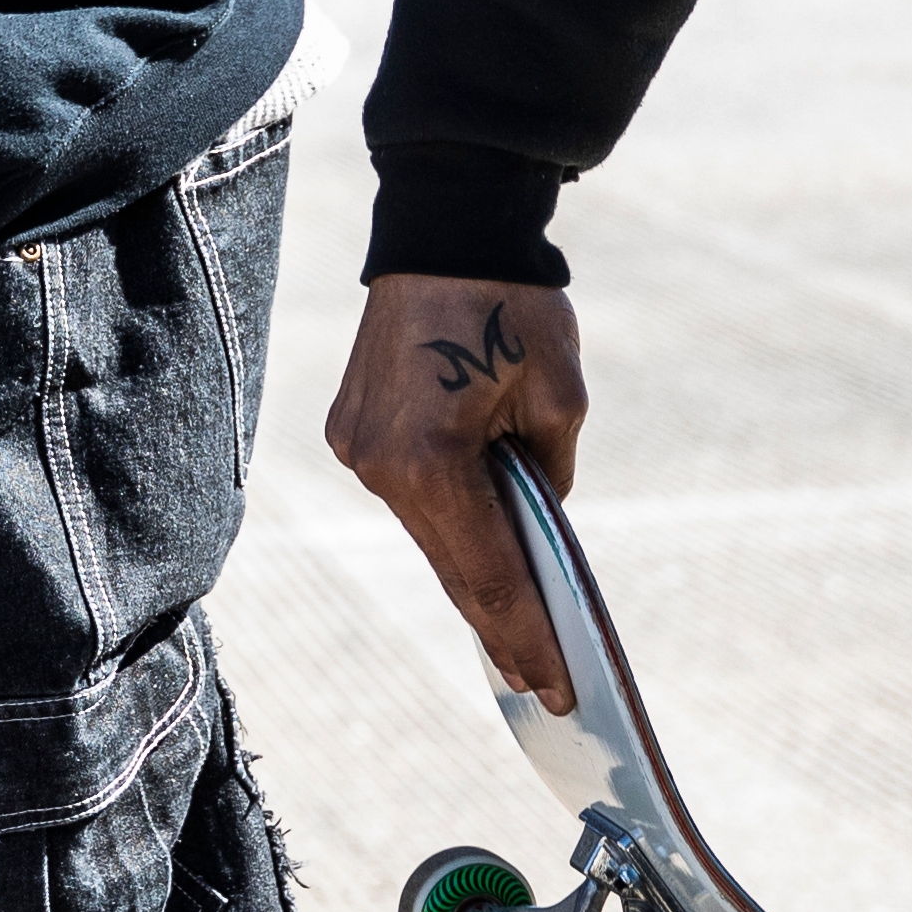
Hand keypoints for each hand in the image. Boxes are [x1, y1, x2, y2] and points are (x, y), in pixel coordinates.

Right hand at [329, 275, 584, 708]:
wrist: (445, 226)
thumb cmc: (513, 304)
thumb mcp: (560, 399)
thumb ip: (547, 479)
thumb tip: (530, 522)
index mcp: (430, 461)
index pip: (487, 574)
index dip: (526, 634)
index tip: (558, 685)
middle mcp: (380, 465)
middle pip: (451, 567)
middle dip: (502, 626)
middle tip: (543, 683)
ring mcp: (357, 449)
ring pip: (428, 532)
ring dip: (473, 571)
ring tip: (520, 628)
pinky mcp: (351, 430)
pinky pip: (409, 492)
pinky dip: (447, 520)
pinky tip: (478, 551)